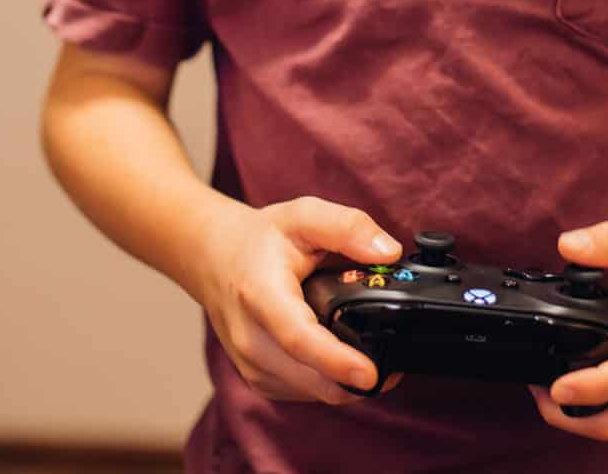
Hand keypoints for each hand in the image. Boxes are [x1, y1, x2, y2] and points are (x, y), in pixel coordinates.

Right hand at [198, 195, 404, 403]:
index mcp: (261, 295)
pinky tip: (342, 361)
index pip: (299, 338)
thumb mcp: (304, 215)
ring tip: (373, 359)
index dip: (337, 360)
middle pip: (309, 377)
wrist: (214, 258)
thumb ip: (348, 227)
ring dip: (342, 385)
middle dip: (354, 380)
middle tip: (394, 368)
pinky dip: (325, 383)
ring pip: (308, 391)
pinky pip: (299, 392)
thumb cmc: (260, 238)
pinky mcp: (255, 378)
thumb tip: (388, 251)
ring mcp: (250, 363)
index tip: (370, 373)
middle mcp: (250, 337)